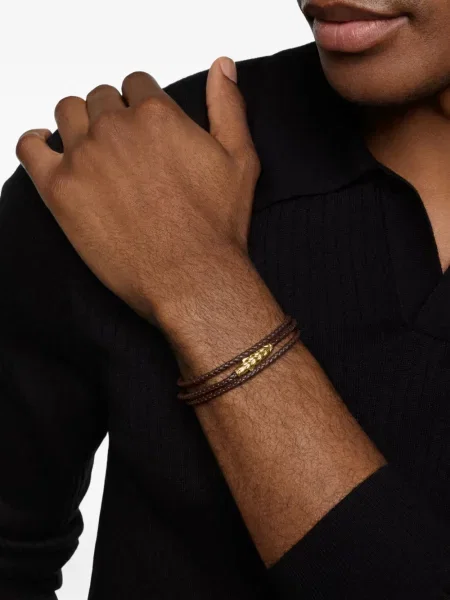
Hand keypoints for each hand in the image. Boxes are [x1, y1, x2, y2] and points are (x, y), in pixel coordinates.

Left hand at [15, 58, 260, 322]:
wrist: (192, 278)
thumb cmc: (216, 226)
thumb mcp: (240, 159)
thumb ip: (228, 107)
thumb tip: (221, 66)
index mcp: (156, 114)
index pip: (135, 84)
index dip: (141, 105)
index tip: (144, 131)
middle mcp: (115, 127)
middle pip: (101, 98)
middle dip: (113, 116)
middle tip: (125, 152)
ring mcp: (84, 157)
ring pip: (67, 113)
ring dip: (80, 124)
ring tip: (95, 153)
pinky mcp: (60, 190)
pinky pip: (29, 147)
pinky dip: (36, 143)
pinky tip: (49, 151)